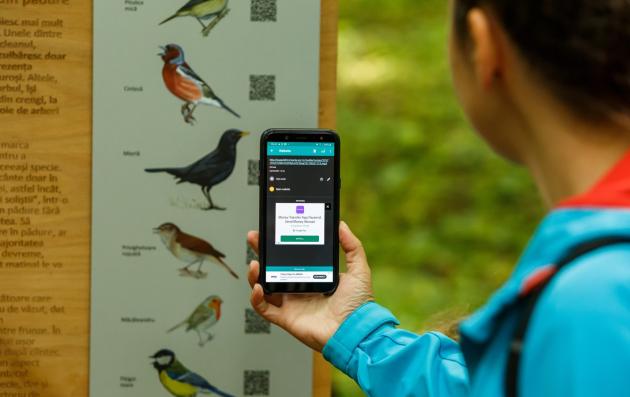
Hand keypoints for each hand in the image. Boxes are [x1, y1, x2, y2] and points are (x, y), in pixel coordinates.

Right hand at [247, 221, 373, 351]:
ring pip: (264, 286)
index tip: (273, 231)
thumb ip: (352, 246)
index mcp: (313, 276)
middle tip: (255, 238)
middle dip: (261, 253)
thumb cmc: (359, 305)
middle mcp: (299, 289)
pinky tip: (259, 287)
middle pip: (273, 268)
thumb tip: (341, 225)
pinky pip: (264, 308)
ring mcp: (291, 304)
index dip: (279, 245)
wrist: (355, 331)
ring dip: (255, 275)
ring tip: (255, 263)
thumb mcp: (359, 269)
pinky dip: (256, 298)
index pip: (290, 257)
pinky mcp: (286, 318)